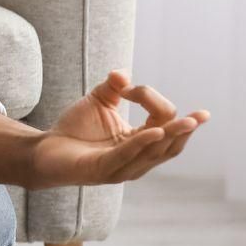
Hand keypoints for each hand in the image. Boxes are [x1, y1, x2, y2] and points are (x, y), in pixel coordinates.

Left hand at [29, 70, 209, 188]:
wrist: (43, 150)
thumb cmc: (74, 129)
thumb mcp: (97, 102)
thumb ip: (113, 88)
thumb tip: (122, 75)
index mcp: (141, 144)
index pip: (162, 121)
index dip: (150, 98)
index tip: (127, 87)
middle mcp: (137, 159)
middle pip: (169, 143)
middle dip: (186, 129)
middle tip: (203, 115)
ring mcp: (121, 168)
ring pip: (154, 152)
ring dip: (172, 135)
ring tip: (189, 122)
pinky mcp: (101, 170)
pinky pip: (127, 155)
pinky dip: (142, 142)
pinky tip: (155, 130)